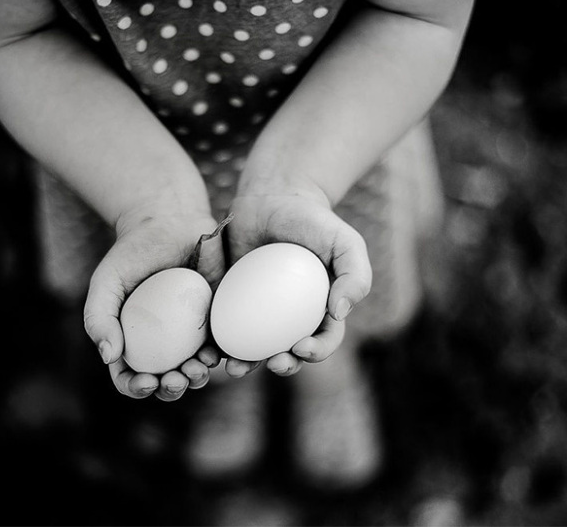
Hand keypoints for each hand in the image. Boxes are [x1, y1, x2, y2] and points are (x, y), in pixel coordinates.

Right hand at [83, 200, 225, 400]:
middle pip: (166, 381)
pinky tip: (214, 354)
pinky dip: (218, 357)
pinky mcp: (216, 320)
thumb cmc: (133, 252)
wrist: (170, 222)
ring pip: (195, 370)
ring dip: (197, 379)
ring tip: (197, 370)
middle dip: (171, 390)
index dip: (136, 388)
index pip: (130, 377)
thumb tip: (109, 358)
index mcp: (132, 342)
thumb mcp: (107, 281)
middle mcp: (162, 344)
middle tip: (176, 379)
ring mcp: (190, 335)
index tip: (145, 382)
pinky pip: (220, 346)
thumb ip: (99, 317)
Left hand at [223, 172, 371, 377]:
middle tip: (273, 363)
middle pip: (288, 353)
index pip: (324, 340)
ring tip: (235, 368)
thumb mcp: (345, 242)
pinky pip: (225, 327)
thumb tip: (339, 314)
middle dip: (282, 366)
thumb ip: (355, 276)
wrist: (273, 198)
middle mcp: (291, 319)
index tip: (301, 348)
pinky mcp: (231, 303)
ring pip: (253, 349)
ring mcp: (260, 314)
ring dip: (246, 365)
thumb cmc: (315, 221)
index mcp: (322, 312)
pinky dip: (218, 342)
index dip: (316, 352)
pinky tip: (211, 349)